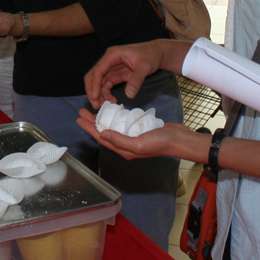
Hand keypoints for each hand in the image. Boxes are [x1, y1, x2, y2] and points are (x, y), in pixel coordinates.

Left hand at [76, 110, 202, 161]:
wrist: (179, 140)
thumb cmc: (161, 143)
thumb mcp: (138, 143)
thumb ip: (120, 140)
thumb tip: (102, 134)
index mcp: (124, 149)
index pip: (102, 138)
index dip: (89, 129)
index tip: (79, 119)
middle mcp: (126, 144)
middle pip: (105, 133)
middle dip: (92, 123)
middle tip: (82, 112)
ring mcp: (133, 137)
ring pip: (113, 128)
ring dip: (103, 119)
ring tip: (94, 110)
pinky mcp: (140, 130)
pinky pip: (123, 124)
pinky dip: (116, 117)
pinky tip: (113, 111)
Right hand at [84, 40, 176, 107]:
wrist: (158, 54)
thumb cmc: (151, 55)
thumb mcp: (145, 67)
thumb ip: (136, 80)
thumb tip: (129, 95)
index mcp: (112, 55)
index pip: (98, 70)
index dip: (94, 84)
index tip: (95, 97)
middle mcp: (109, 61)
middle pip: (94, 76)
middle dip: (92, 90)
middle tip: (96, 105)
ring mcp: (112, 68)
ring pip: (99, 82)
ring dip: (99, 94)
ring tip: (104, 106)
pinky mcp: (116, 75)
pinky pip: (106, 85)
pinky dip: (106, 94)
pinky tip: (112, 101)